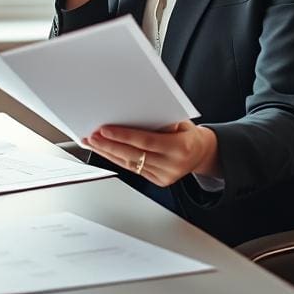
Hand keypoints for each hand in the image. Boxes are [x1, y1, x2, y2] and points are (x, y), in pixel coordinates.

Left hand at [82, 121, 220, 187]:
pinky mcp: (159, 181)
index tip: (104, 129)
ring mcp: (166, 176)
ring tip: (91, 142)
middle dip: (109, 145)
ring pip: (130, 164)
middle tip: (91, 136)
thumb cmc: (187, 132)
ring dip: (107, 153)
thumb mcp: (180, 120)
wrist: (202, 152)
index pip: (146, 141)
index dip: (123, 136)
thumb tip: (134, 112)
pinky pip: (133, 170)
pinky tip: (104, 151)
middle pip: (134, 155)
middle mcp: (173, 165)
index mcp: (180, 147)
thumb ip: (160, 119)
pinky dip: (116, 159)